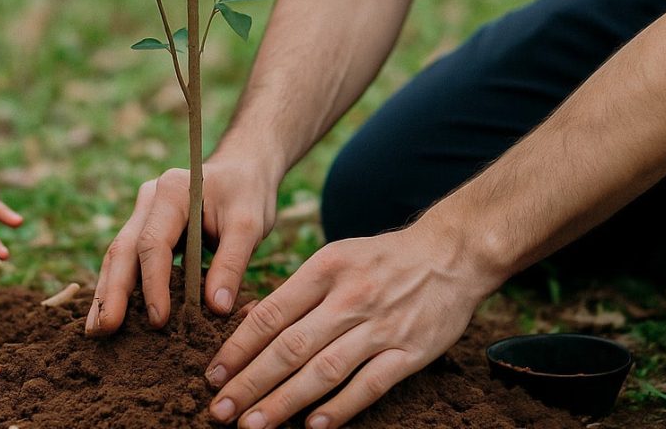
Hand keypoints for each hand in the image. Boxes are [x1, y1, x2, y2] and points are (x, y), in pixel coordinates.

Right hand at [89, 155, 278, 333]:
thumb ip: (232, 264)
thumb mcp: (249, 225)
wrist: (243, 170)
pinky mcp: (146, 227)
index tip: (158, 320)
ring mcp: (143, 212)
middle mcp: (149, 199)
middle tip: (102, 330)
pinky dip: (120, 286)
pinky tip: (111, 314)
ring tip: (96, 331)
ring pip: (118, 255)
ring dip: (107, 293)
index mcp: (173, 191)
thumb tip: (216, 309)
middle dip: (111, 292)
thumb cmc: (247, 194)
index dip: (153, 283)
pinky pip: (129, 259)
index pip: (152, 242)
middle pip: (123, 249)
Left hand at [205, 223, 496, 428]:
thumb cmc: (382, 258)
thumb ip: (294, 291)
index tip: (213, 374)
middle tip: (220, 410)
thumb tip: (246, 320)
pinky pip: (370, 385)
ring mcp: (381, 327)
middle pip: (290, 347)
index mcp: (325, 269)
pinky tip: (313, 427)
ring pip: (323, 371)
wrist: (452, 254)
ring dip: (284, 402)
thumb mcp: (334, 257)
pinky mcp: (410, 351)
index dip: (238, 348)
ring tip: (253, 424)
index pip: (271, 314)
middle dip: (250, 383)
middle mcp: (349, 298)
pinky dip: (340, 408)